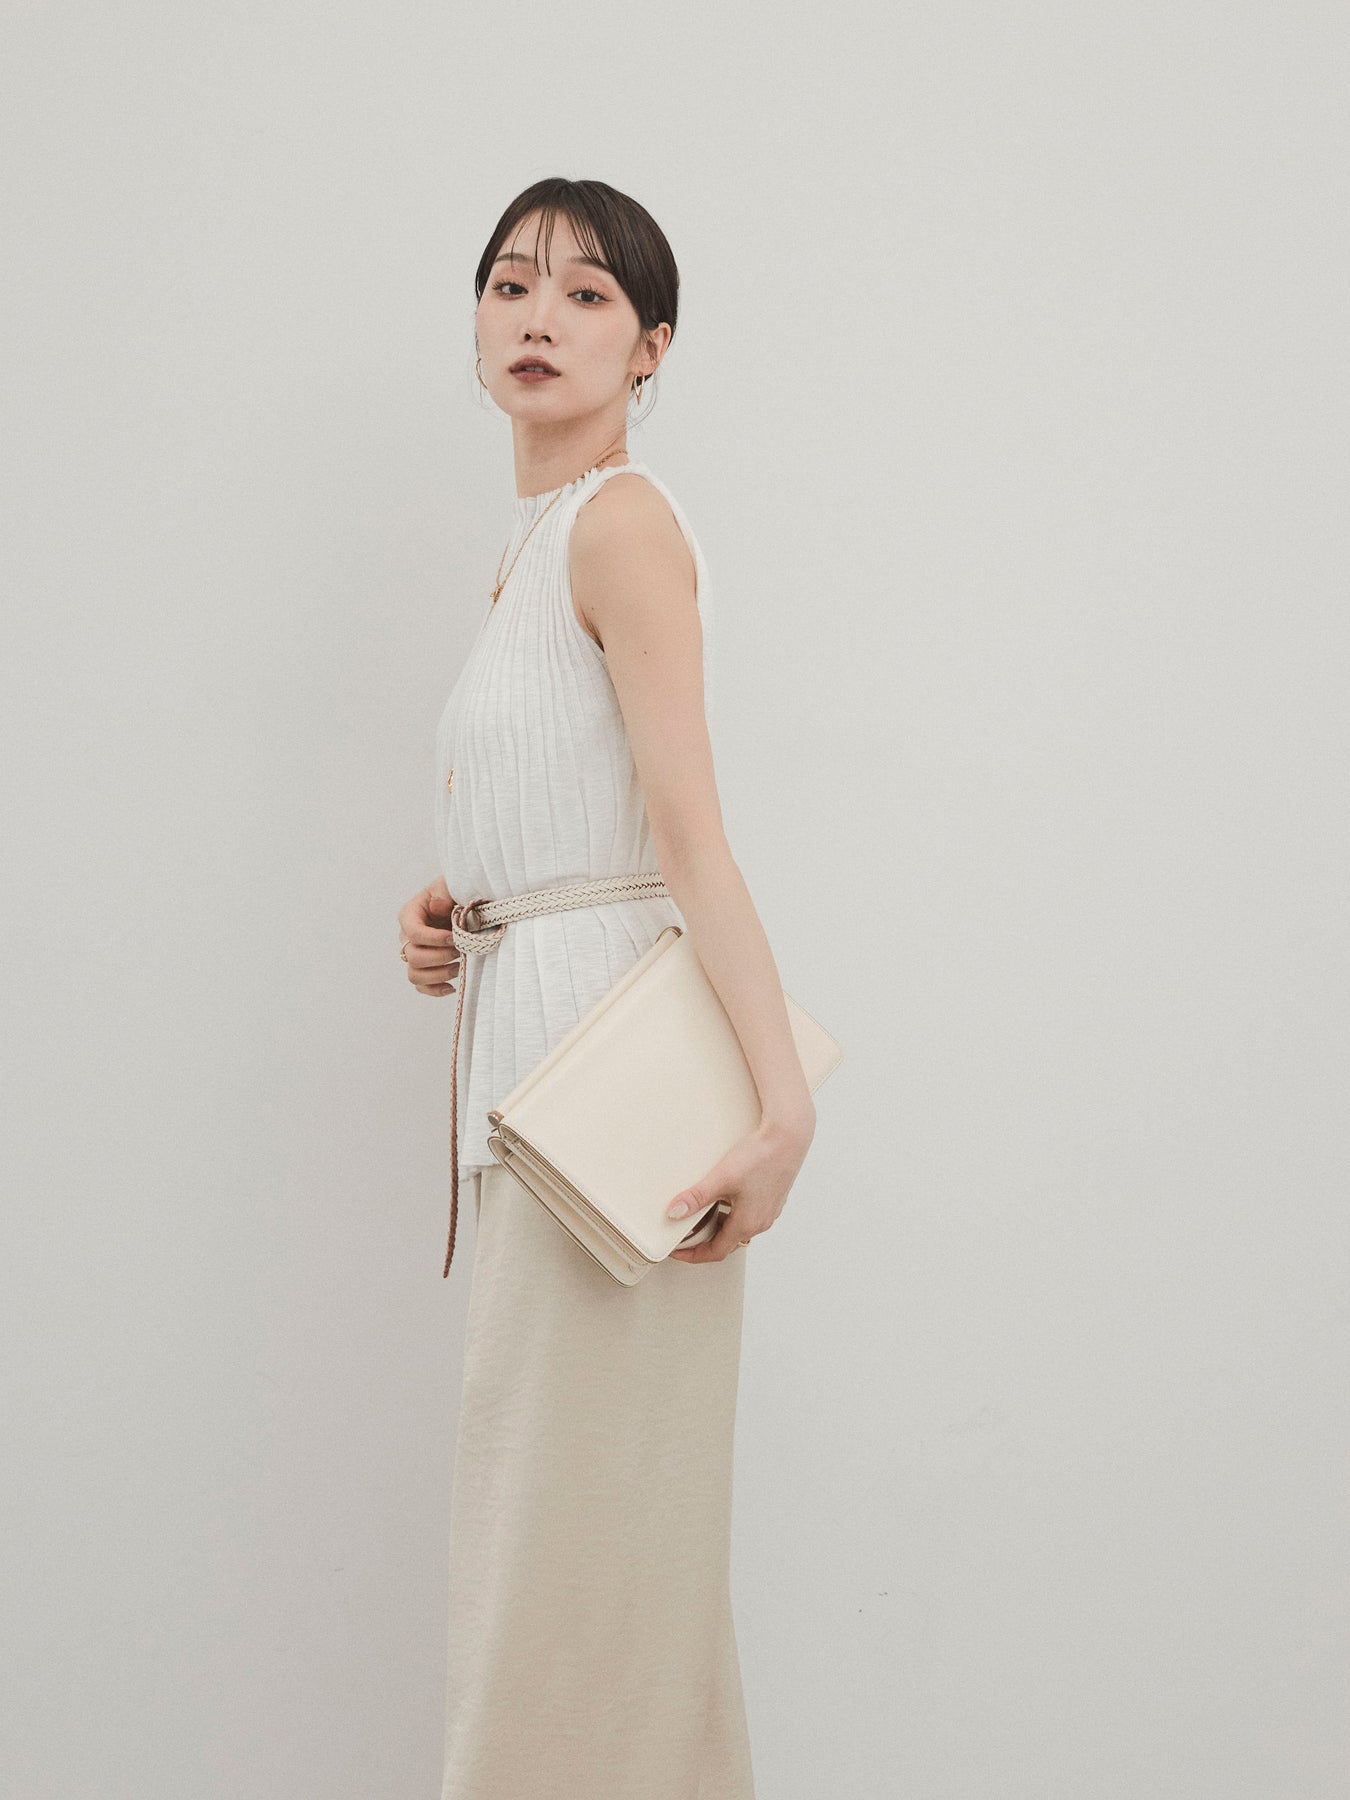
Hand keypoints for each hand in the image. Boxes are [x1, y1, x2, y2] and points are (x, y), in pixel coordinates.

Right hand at [397, 876, 462, 996]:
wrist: (465, 903)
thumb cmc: (455, 893)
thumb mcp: (450, 886)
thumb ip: (443, 893)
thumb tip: (436, 907)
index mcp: (410, 914)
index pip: (413, 932)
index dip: (434, 939)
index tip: (454, 938)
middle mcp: (407, 936)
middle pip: (412, 956)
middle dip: (439, 956)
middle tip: (460, 951)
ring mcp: (413, 954)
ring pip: (414, 974)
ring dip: (438, 974)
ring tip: (458, 967)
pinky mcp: (423, 968)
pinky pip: (421, 986)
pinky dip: (435, 990)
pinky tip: (452, 986)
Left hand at [666, 1111, 815, 1263]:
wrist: (788, 1137)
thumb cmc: (760, 1157)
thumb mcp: (721, 1178)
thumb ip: (696, 1197)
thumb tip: (674, 1212)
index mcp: (746, 1224)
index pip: (715, 1252)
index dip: (693, 1255)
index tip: (678, 1251)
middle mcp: (760, 1222)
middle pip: (727, 1242)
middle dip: (704, 1240)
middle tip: (685, 1232)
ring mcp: (769, 1211)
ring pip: (738, 1228)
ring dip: (719, 1225)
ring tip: (702, 1212)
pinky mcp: (772, 1198)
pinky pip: (749, 1215)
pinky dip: (732, 1213)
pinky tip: (725, 1196)